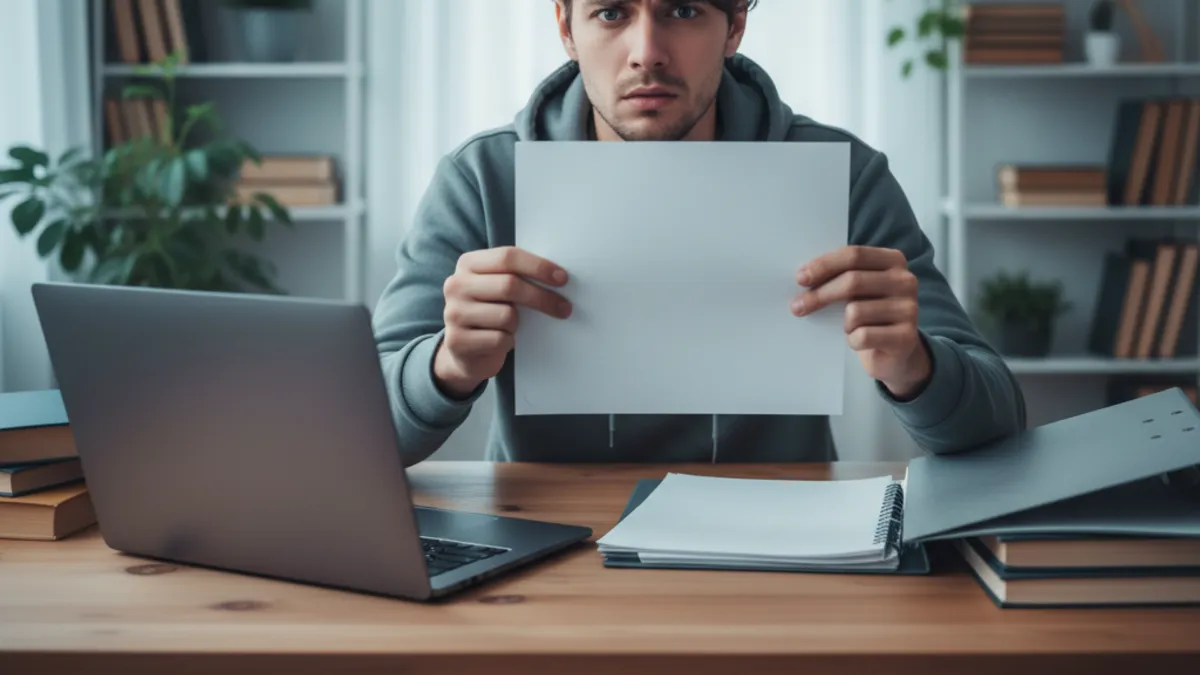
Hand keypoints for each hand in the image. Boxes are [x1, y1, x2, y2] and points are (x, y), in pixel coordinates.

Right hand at [435, 246, 571, 397]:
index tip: (562, 279)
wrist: (464, 352)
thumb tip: (558, 277)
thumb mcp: (497, 288)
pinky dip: (508, 342)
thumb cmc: (490, 313)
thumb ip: (516, 276)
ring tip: (512, 328)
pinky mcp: (457, 341)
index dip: (538, 266)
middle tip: (564, 308)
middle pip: (510, 285)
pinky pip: (499, 339)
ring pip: (506, 316)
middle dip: (542, 298)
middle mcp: (456, 285)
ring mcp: (453, 313)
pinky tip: (502, 341)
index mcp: (468, 264)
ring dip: (518, 325)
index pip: (507, 257)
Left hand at [792, 245, 930, 399]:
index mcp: (893, 260)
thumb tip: (803, 278)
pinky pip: (863, 336)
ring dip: (843, 324)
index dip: (824, 265)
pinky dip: (852, 341)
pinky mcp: (906, 337)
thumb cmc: (869, 314)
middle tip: (797, 306)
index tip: (800, 278)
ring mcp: (909, 309)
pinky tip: (858, 341)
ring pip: (855, 312)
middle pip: (853, 281)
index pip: (854, 255)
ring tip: (849, 328)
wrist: (895, 352)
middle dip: (819, 295)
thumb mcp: (858, 290)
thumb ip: (840, 276)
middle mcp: (906, 281)